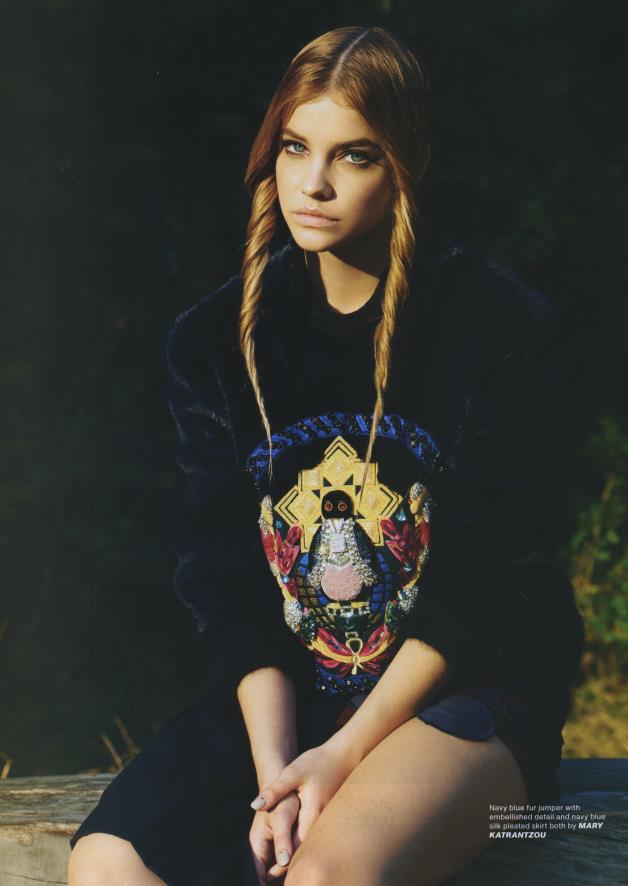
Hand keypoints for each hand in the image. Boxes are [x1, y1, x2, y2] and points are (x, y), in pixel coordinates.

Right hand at [248, 791, 299, 883]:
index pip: (256, 875)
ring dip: (283, 874)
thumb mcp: (283, 818)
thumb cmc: (284, 799)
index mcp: (256, 844)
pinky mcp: (281, 844)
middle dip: (276, 880)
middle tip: (294, 881)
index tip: (287, 885)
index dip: (264, 885)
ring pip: (275, 871)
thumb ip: (282, 840)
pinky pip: (283, 862)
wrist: (288, 783)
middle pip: (265, 875)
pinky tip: (300, 868)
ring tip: (297, 876)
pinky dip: (289, 867)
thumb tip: (283, 863)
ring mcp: (270, 847)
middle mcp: (261, 848)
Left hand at [249, 741, 356, 863]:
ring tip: (278, 867)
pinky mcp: (329, 819)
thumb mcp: (293, 772)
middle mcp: (323, 821)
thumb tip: (256, 806)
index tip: (268, 874)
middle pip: (305, 850)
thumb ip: (275, 790)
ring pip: (312, 845)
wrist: (344, 756)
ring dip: (297, 856)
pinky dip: (304, 845)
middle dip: (289, 864)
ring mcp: (328, 821)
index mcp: (312, 813)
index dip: (282, 862)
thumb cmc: (318, 762)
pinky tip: (293, 846)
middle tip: (270, 876)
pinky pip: (316, 837)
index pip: (297, 846)